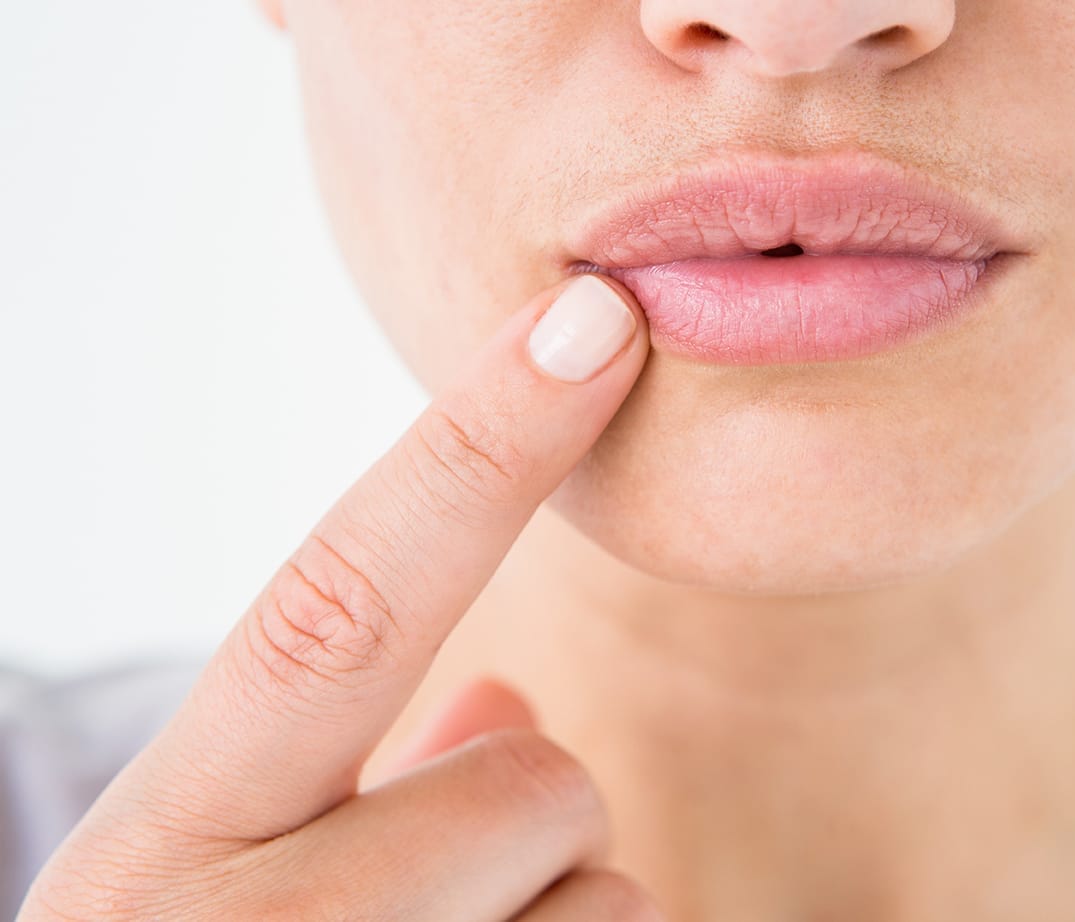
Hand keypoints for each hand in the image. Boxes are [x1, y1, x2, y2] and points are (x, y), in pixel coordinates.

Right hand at [20, 275, 664, 920]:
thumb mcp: (221, 896)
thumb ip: (360, 781)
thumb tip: (510, 701)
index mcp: (166, 844)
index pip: (340, 603)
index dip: (474, 448)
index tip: (600, 317)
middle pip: (540, 786)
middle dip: (531, 824)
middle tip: (433, 900)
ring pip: (613, 906)